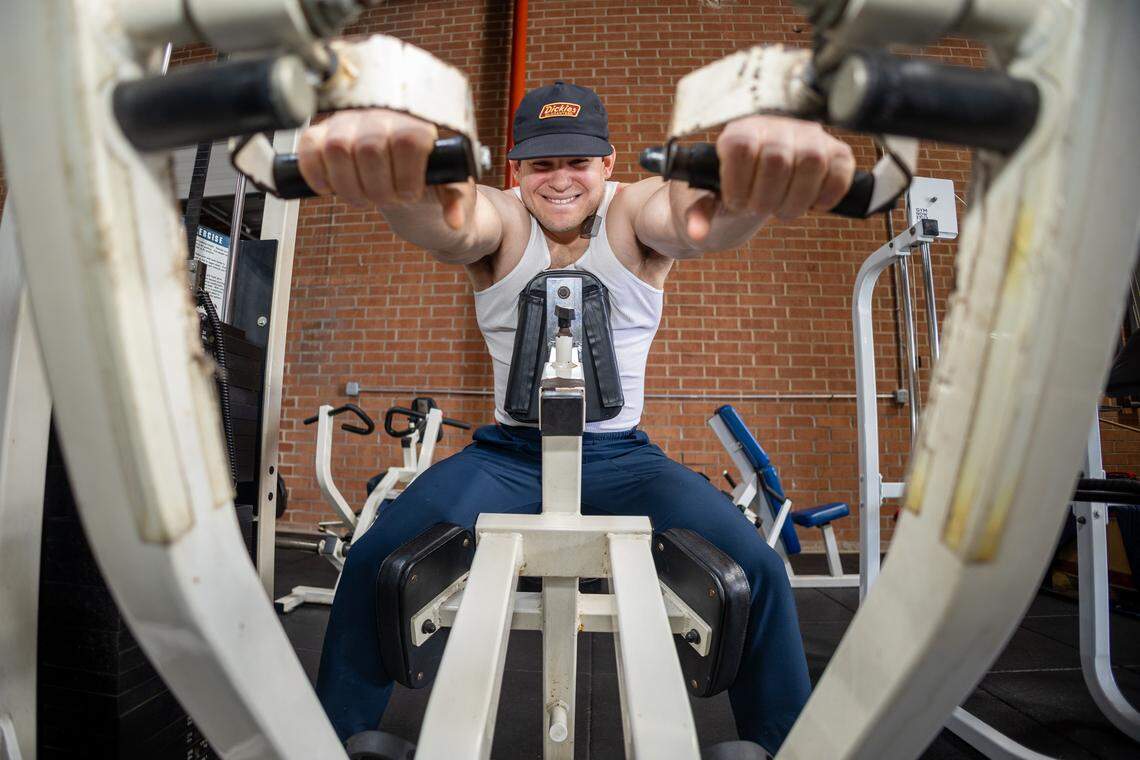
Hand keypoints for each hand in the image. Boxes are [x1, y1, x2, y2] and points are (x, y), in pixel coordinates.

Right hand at [297, 108, 472, 229]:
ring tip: (364, 198)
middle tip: (386, 201)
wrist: (406, 184)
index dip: (406, 176)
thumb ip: (455, 200)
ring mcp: (350, 122)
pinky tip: (328, 190)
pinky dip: (315, 173)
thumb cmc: (431, 184)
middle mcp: (382, 115)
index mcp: (417, 123)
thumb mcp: (451, 192)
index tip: (409, 195)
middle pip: (370, 146)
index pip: (408, 140)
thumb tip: (454, 221)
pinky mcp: (323, 133)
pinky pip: (308, 145)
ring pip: (337, 147)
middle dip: (377, 188)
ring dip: (349, 185)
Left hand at [683, 115, 855, 240]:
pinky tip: (813, 205)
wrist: (751, 189)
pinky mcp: (833, 149)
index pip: (741, 146)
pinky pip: (842, 166)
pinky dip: (829, 193)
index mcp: (738, 132)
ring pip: (813, 161)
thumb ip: (697, 214)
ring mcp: (807, 135)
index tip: (735, 202)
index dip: (738, 182)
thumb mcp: (703, 203)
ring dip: (797, 198)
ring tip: (783, 208)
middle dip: (767, 198)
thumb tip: (697, 233)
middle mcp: (774, 125)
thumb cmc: (723, 194)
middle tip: (759, 209)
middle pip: (778, 158)